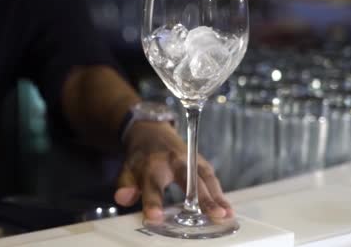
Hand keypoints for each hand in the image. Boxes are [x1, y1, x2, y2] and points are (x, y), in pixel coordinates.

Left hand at [113, 121, 233, 220]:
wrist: (153, 134)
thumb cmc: (141, 159)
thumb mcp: (128, 170)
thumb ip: (125, 185)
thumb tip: (122, 198)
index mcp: (153, 164)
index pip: (152, 185)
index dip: (153, 201)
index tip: (154, 217)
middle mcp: (174, 160)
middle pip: (189, 180)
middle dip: (202, 197)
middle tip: (213, 215)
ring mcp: (190, 160)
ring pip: (206, 178)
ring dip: (218, 197)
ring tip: (226, 215)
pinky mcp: (201, 163)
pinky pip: (212, 179)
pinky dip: (221, 194)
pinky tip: (227, 210)